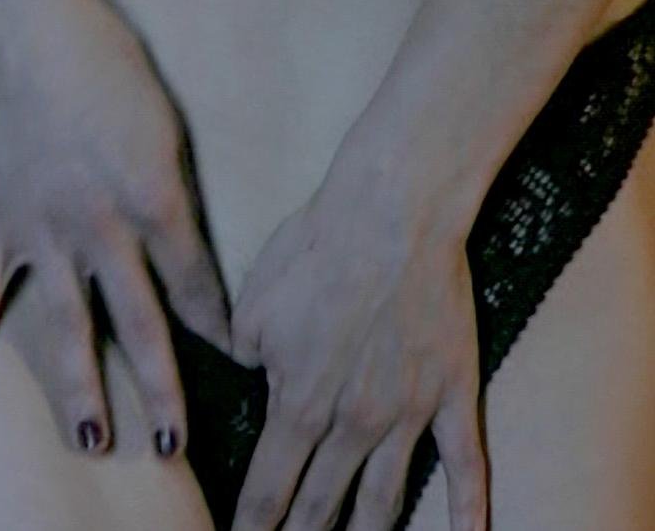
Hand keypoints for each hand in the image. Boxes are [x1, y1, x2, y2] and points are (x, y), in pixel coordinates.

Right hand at [0, 0, 228, 456]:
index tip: (230, 359)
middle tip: (170, 444)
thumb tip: (182, 248)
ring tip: (90, 438)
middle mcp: (100, 229)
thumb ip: (172, 197)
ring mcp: (41, 232)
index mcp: (153, 202)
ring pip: (62, 323)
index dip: (216, 328)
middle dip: (159, 387)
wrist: (28, 36)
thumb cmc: (107, 73)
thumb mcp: (164, 131)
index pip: (194, 285)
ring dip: (77, 385)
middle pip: (139, 324)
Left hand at [229, 192, 486, 529]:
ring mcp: (408, 414)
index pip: (268, 488)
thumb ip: (246, 355)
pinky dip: (468, 508)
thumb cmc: (314, 252)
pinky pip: (467, 462)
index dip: (252, 525)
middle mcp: (352, 424)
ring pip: (384, 499)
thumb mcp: (252, 307)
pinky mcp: (453, 393)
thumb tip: (254, 373)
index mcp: (298, 405)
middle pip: (322, 506)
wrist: (392, 215)